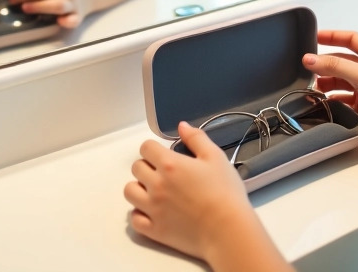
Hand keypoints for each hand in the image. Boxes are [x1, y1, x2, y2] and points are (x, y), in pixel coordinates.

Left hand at [124, 122, 263, 262]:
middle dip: (147, 166)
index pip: (146, 148)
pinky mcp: (154, 229)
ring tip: (154, 191)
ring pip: (129, 191)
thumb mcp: (216, 157)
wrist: (227, 230)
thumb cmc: (225, 192)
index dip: (154, 148)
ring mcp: (153, 208)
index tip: (163, 154)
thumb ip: (196, 138)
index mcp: (170, 164)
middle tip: (163, 172)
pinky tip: (153, 211)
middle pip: (136, 168)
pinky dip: (140, 213)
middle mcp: (156, 185)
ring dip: (139, 188)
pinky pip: (134, 219)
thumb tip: (181, 126)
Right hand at [304, 29, 357, 154]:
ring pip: (340, 82)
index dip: (333, 36)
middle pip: (342, 62)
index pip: (351, 39)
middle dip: (325, 64)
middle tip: (308, 67)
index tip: (315, 37)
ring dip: (327, 83)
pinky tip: (324, 102)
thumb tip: (311, 58)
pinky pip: (342, 100)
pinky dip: (332, 100)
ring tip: (314, 87)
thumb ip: (335, 66)